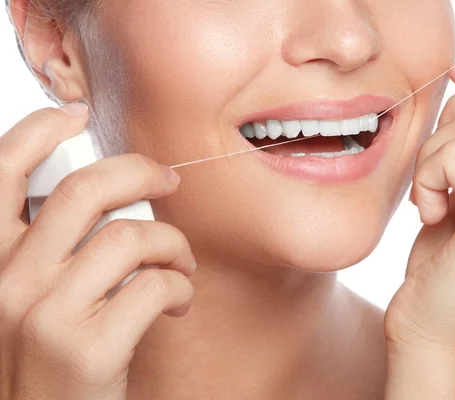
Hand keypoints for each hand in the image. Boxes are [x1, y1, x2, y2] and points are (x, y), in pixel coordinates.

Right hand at [0, 104, 195, 399]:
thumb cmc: (46, 361)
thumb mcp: (26, 297)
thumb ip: (45, 248)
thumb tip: (102, 195)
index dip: (39, 130)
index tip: (77, 115)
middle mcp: (3, 282)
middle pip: (84, 190)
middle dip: (141, 173)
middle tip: (169, 181)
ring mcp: (42, 315)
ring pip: (131, 237)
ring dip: (173, 245)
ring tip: (180, 265)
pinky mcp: (86, 349)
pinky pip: (155, 285)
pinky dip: (180, 287)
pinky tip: (178, 303)